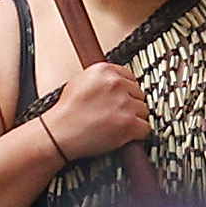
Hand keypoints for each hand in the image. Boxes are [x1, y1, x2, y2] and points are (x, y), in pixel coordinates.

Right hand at [35, 60, 151, 164]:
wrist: (60, 132)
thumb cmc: (66, 112)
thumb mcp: (80, 81)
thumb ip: (102, 78)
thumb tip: (118, 82)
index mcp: (105, 70)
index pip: (131, 77)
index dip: (126, 92)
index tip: (122, 100)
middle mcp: (116, 83)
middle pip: (139, 94)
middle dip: (130, 105)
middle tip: (116, 115)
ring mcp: (124, 103)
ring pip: (144, 111)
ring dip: (134, 120)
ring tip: (117, 125)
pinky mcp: (129, 123)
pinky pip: (146, 128)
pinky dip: (137, 134)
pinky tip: (125, 135)